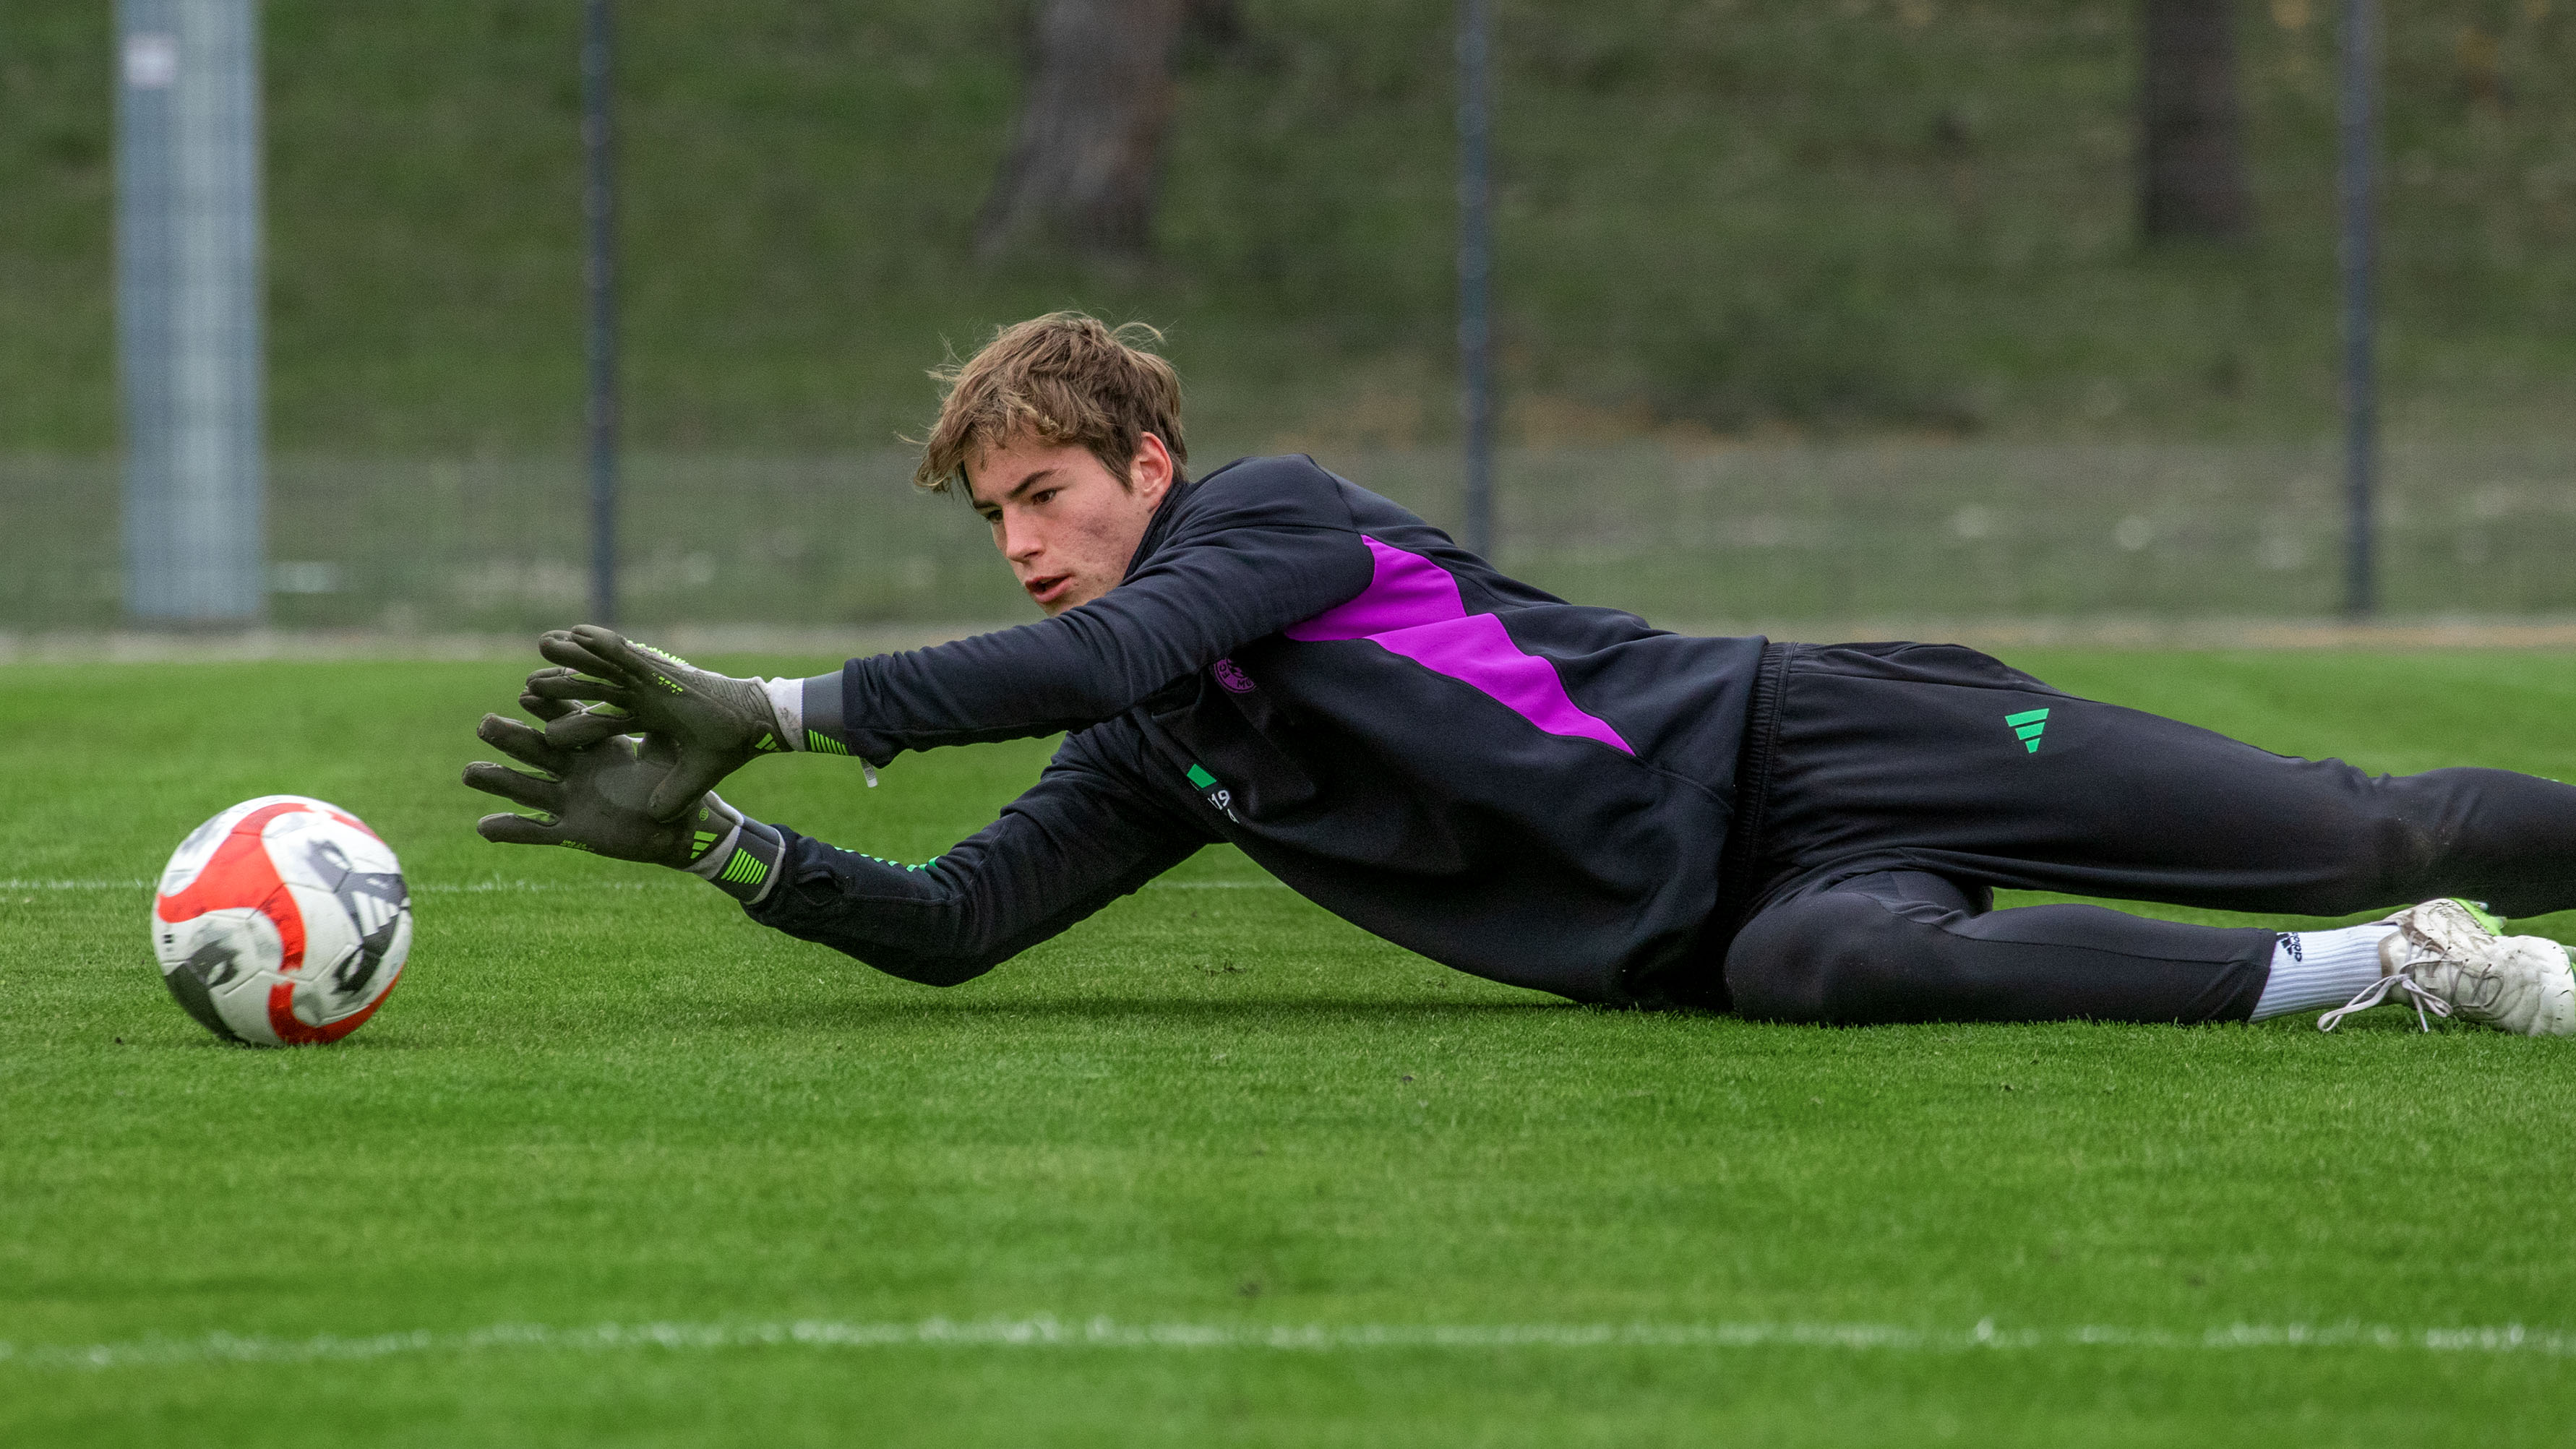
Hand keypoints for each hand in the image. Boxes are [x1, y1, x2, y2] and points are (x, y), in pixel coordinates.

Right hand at [464, 700, 741, 867]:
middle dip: (512, 738)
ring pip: (527, 788)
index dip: (548, 709)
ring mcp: (569, 801)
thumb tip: (661, 695)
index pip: (567, 723)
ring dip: (498, 781)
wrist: (677, 829)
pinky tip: (483, 827)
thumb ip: (658, 728)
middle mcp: (576, 770)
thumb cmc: (672, 784)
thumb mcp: (668, 753)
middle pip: (538, 750)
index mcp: (597, 746)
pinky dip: (511, 830)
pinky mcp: (572, 833)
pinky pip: (536, 832)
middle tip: (485, 724)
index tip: (527, 692)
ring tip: (468, 773)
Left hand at [520, 625, 790, 819]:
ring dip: (573, 656)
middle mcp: (645, 697)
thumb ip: (673, 791)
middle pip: (595, 691)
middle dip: (563, 687)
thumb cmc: (728, 746)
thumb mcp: (693, 775)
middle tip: (529, 686)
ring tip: (542, 644)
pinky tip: (577, 631)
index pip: (604, 721)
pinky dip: (602, 642)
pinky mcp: (660, 670)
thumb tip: (656, 816)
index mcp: (649, 718)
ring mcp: (650, 680)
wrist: (756, 725)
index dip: (576, 723)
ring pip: (603, 668)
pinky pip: (626, 653)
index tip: (548, 732)